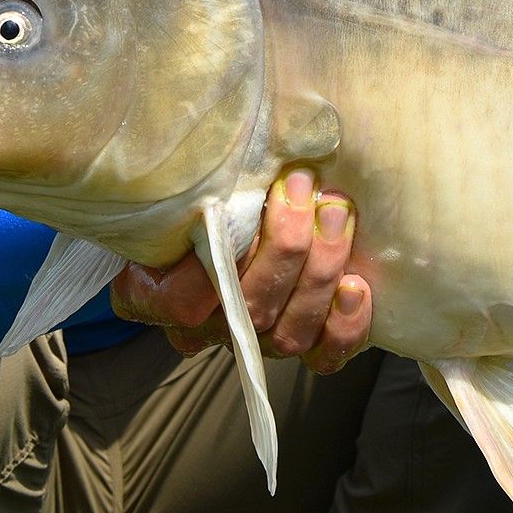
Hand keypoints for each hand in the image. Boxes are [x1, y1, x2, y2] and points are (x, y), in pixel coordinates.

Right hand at [109, 168, 371, 373]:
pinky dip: (345, 326)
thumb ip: (194, 181)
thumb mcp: (185, 181)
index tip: (226, 209)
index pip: (180, 304)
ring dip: (321, 268)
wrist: (232, 207)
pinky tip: (356, 285)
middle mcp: (206, 328)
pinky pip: (324, 357)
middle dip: (285, 246)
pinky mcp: (305, 342)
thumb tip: (215, 155)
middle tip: (304, 185)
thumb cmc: (204, 188)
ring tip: (336, 212)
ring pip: (289, 334)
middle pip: (249, 312)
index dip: (209, 270)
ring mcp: (257, 340)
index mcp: (156, 294)